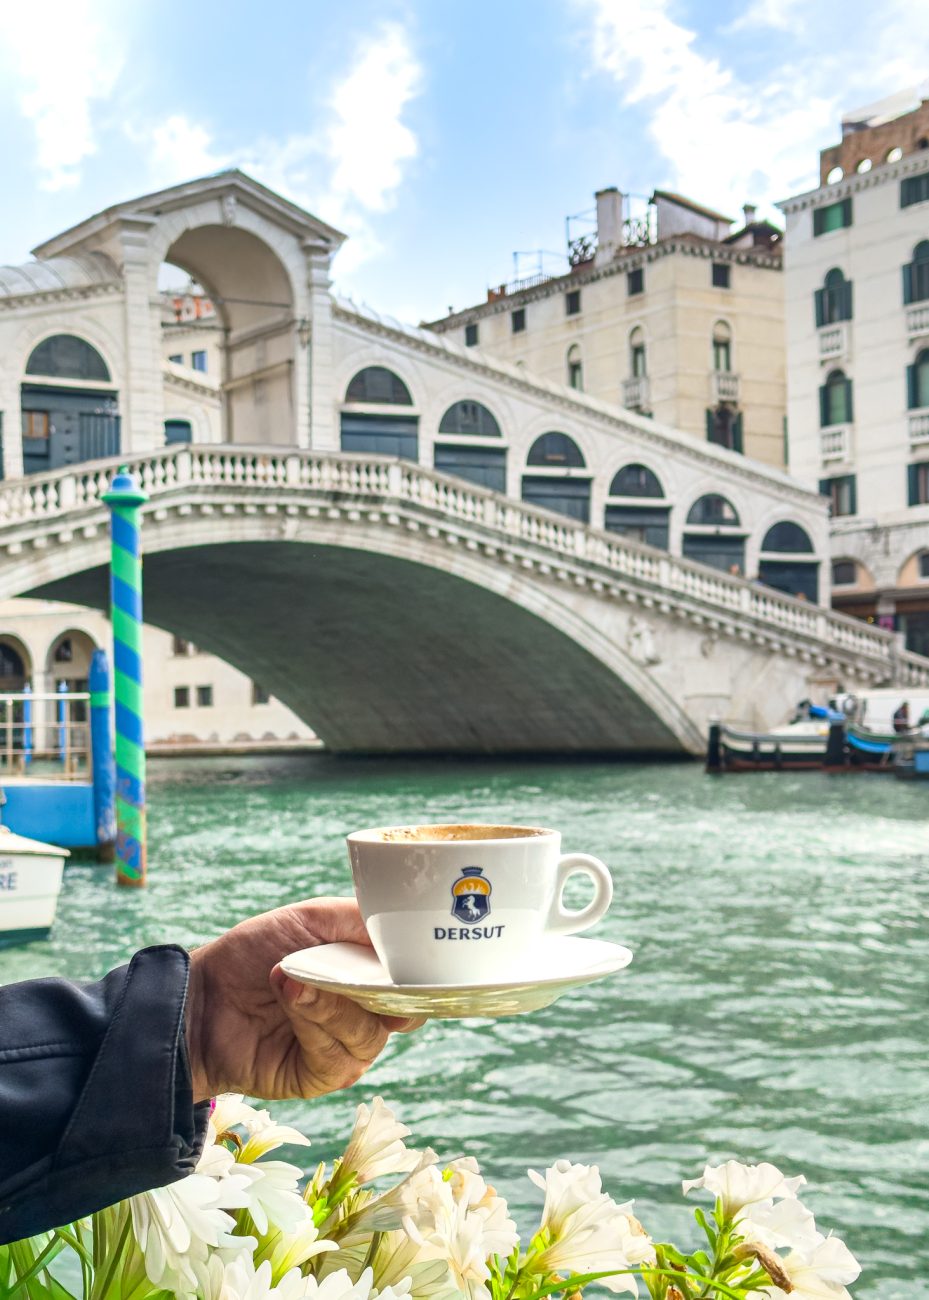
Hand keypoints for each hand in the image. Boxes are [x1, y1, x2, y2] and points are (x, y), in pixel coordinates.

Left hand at [185, 897, 421, 1101]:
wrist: (201, 996)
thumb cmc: (254, 952)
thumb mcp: (311, 918)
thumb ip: (359, 918)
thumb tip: (402, 928)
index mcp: (370, 978)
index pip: (416, 984)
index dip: (422, 974)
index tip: (419, 956)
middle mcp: (364, 1016)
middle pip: (404, 1013)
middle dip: (382, 990)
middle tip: (354, 967)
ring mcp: (344, 1049)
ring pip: (368, 1035)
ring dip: (331, 1003)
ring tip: (292, 977)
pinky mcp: (319, 1077)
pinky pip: (336, 1057)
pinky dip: (312, 1023)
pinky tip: (287, 995)